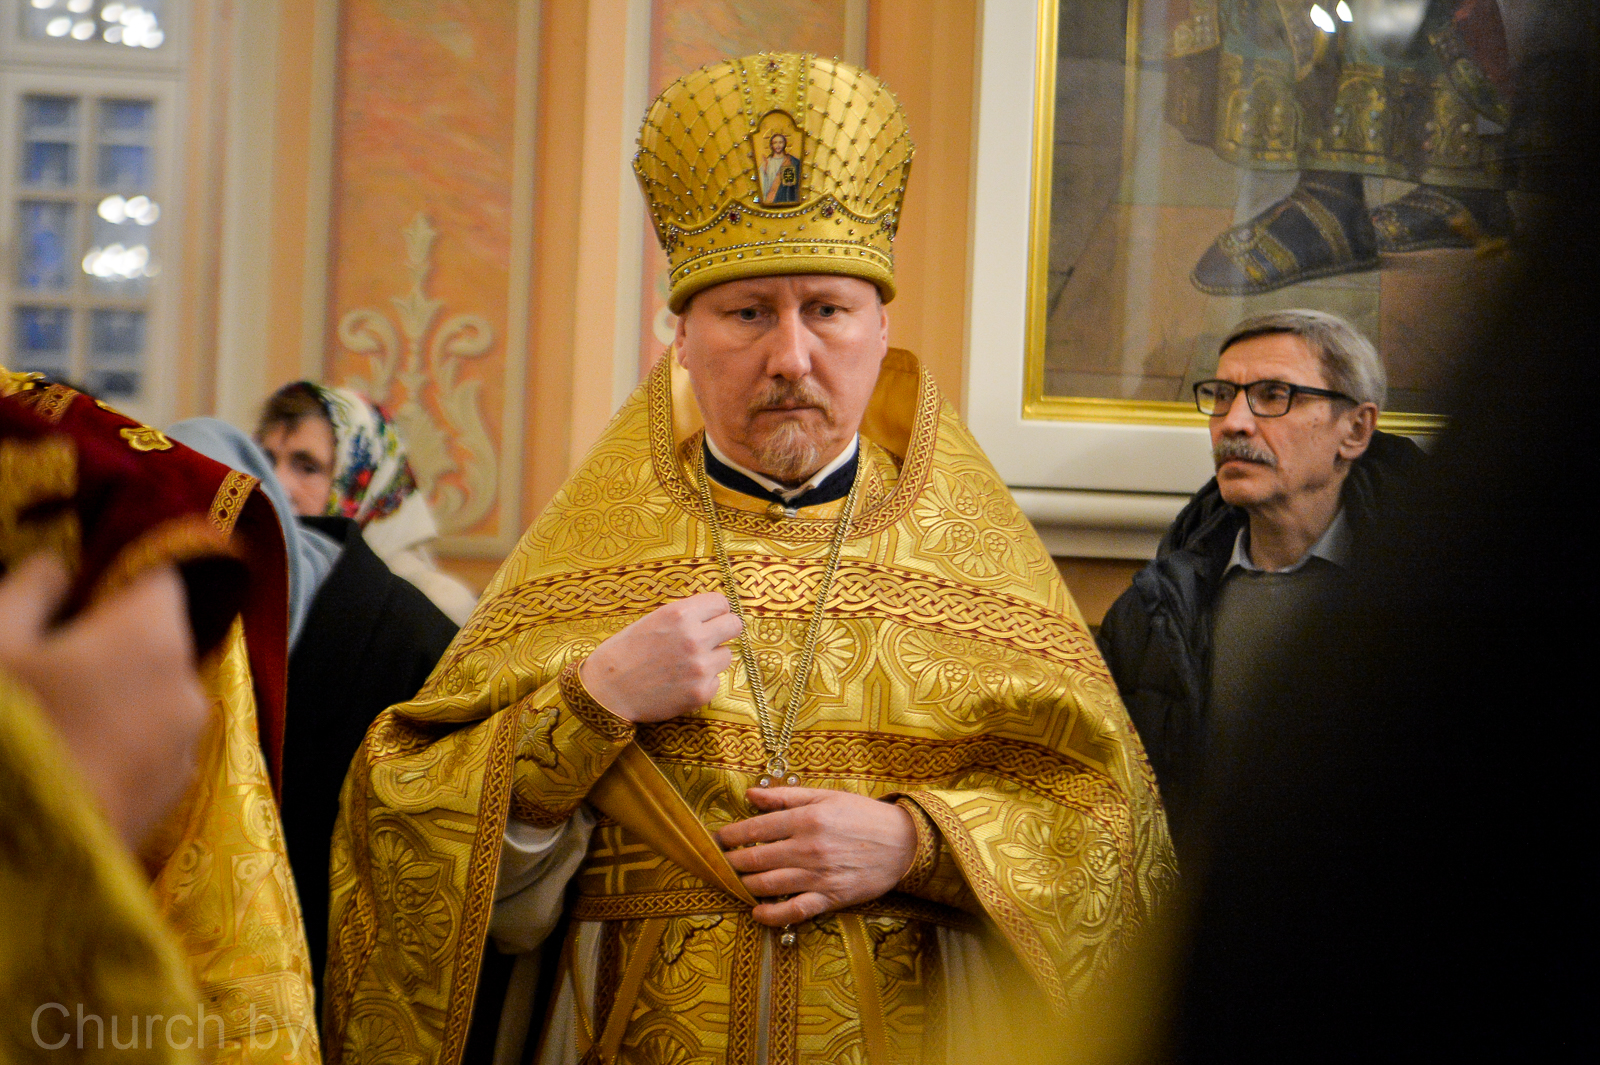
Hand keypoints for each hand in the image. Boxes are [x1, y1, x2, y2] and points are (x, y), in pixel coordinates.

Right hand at [0, 554, 208, 848]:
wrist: (13, 872)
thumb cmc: (3, 736)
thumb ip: (33, 589)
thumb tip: (63, 566)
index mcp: (155, 637)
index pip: (158, 577)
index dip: (114, 575)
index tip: (69, 592)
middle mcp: (189, 687)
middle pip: (156, 640)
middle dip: (106, 640)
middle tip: (40, 663)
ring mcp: (186, 749)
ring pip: (153, 696)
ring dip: (112, 694)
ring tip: (47, 719)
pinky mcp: (172, 800)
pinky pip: (148, 746)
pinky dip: (115, 742)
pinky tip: (63, 761)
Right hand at [579, 592, 741, 722]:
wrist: (607, 690)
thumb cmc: (626, 652)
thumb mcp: (653, 620)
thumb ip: (684, 615)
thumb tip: (714, 613)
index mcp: (680, 614)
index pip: (721, 602)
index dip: (716, 611)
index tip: (711, 618)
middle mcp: (693, 638)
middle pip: (734, 625)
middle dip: (724, 630)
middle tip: (710, 638)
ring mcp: (699, 667)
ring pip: (727, 655)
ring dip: (712, 658)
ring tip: (685, 664)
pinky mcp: (701, 692)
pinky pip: (716, 680)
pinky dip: (702, 682)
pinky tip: (680, 683)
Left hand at [715, 786, 916, 925]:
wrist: (903, 842)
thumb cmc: (862, 815)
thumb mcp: (826, 796)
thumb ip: (786, 796)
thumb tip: (750, 794)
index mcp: (807, 819)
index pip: (756, 828)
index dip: (730, 836)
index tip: (716, 839)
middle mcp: (808, 848)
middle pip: (756, 859)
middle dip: (730, 862)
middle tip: (717, 864)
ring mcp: (818, 875)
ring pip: (768, 885)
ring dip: (744, 886)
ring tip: (732, 883)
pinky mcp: (830, 898)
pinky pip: (794, 911)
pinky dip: (771, 915)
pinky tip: (757, 912)